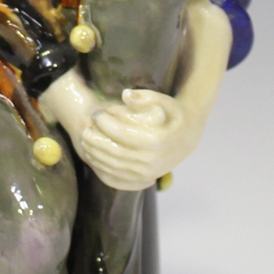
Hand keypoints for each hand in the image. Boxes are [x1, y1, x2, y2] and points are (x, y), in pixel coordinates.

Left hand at [78, 88, 199, 191]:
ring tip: (85, 142)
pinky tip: (94, 158)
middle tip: (85, 130)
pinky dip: (104, 168)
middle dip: (96, 141)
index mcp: (156, 141)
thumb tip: (125, 95)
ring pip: (115, 166)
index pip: (122, 133)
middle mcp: (152, 160)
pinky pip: (120, 177)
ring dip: (97, 155)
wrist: (188, 136)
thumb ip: (144, 97)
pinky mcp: (145, 179)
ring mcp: (148, 173)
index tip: (96, 113)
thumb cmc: (172, 114)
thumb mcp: (163, 101)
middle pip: (115, 152)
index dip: (105, 123)